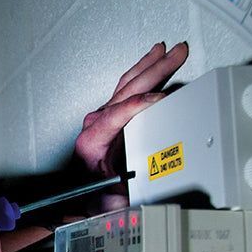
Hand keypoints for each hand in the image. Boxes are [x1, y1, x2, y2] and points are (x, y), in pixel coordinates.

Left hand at [74, 41, 188, 210]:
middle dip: (153, 70)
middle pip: (126, 91)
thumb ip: (126, 195)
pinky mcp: (109, 119)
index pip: (117, 115)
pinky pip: (127, 90)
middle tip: (175, 53)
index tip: (160, 97)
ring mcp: (101, 120)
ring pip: (126, 85)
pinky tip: (152, 63)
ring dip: (149, 66)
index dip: (139, 104)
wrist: (76, 198)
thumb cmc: (90, 198)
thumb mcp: (112, 201)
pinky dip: (142, 73)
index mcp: (92, 142)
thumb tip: (146, 190)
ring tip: (166, 50)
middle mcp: (95, 126)